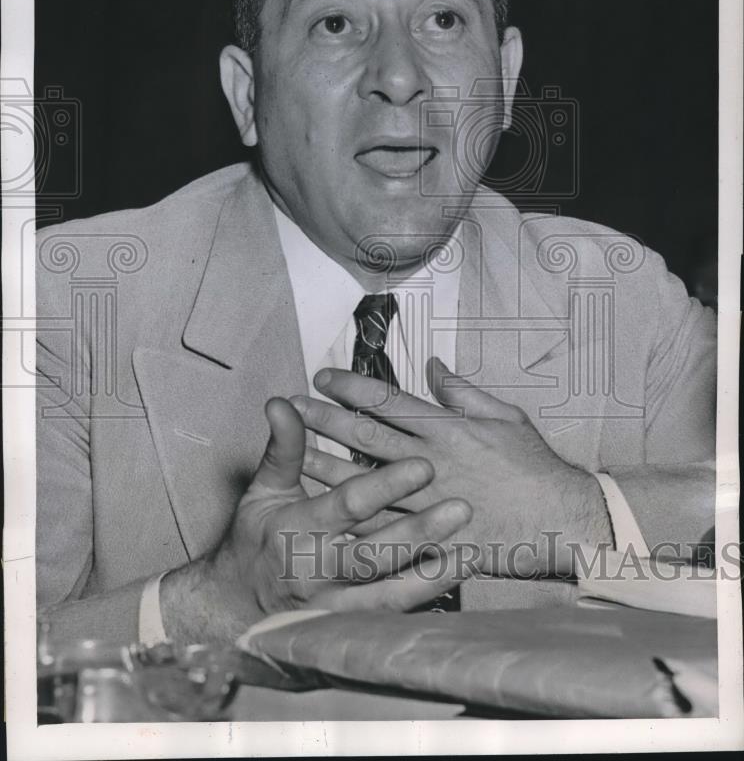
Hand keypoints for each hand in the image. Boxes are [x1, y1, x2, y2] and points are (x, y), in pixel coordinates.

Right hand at [160, 395, 472, 644]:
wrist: (231, 607)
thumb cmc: (255, 540)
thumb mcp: (264, 490)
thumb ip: (284, 448)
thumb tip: (282, 403)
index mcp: (298, 528)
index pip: (347, 504)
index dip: (385, 484)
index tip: (424, 464)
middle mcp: (316, 571)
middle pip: (374, 553)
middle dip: (420, 531)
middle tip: (462, 507)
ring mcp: (331, 608)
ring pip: (387, 594)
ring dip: (431, 576)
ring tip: (471, 554)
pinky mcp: (344, 633)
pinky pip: (388, 622)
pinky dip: (420, 605)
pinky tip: (450, 588)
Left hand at [294, 358, 611, 578]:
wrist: (562, 518)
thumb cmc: (535, 465)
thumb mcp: (506, 417)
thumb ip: (464, 392)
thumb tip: (434, 364)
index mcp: (447, 429)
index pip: (388, 401)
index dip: (351, 386)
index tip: (322, 377)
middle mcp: (431, 462)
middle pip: (366, 438)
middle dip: (325, 420)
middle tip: (291, 407)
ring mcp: (428, 503)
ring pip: (365, 485)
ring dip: (326, 469)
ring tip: (292, 455)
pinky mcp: (433, 539)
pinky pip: (386, 535)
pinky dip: (354, 526)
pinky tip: (324, 518)